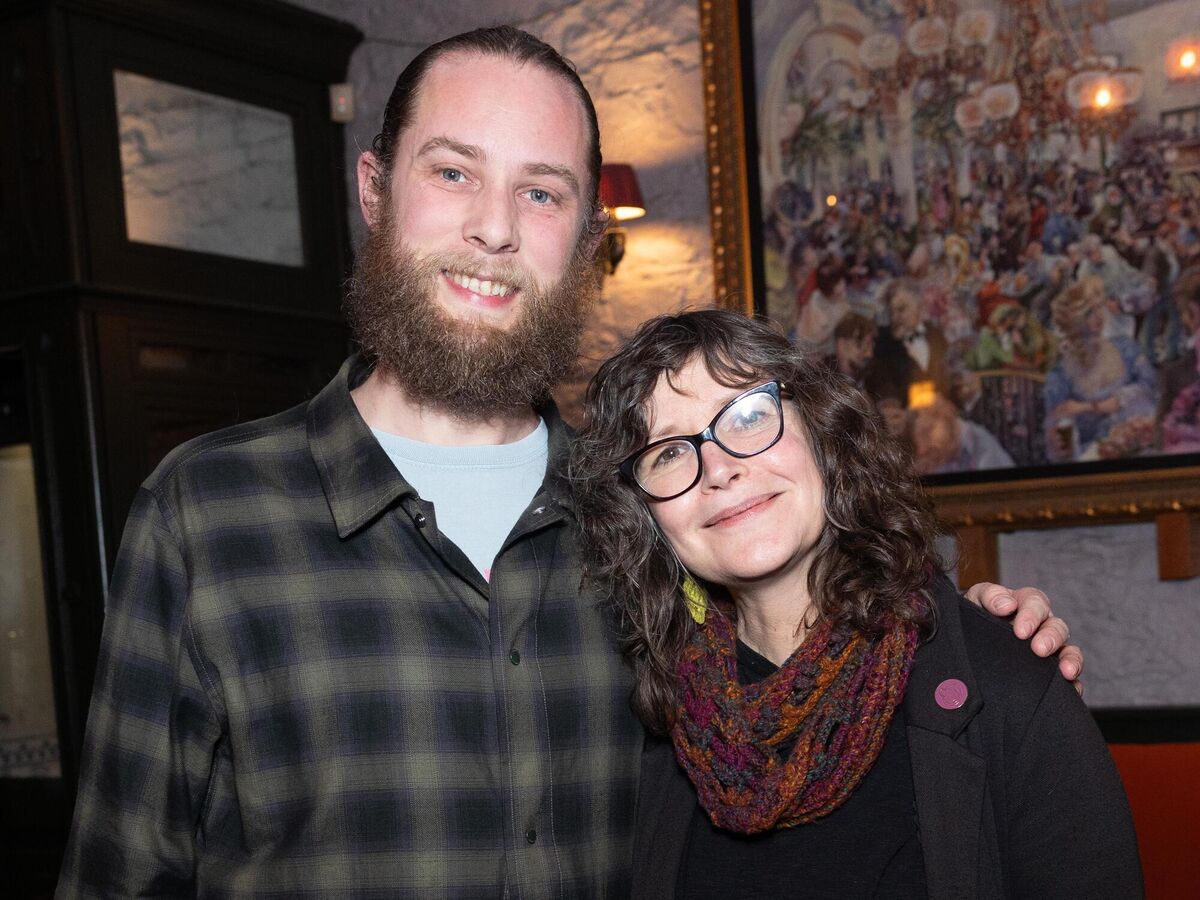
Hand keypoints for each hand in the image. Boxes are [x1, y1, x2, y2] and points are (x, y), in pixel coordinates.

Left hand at [964, 583, 1083, 693]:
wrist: (969, 637)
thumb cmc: (975, 614)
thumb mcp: (978, 598)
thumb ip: (990, 596)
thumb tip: (1007, 605)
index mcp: (1026, 604)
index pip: (1036, 603)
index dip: (1032, 616)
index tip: (1020, 632)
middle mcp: (1042, 625)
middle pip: (1057, 627)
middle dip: (1051, 638)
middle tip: (1039, 650)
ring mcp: (1049, 649)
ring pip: (1068, 651)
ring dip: (1071, 660)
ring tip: (1067, 672)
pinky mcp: (1050, 673)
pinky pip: (1069, 679)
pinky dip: (1073, 685)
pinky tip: (1073, 691)